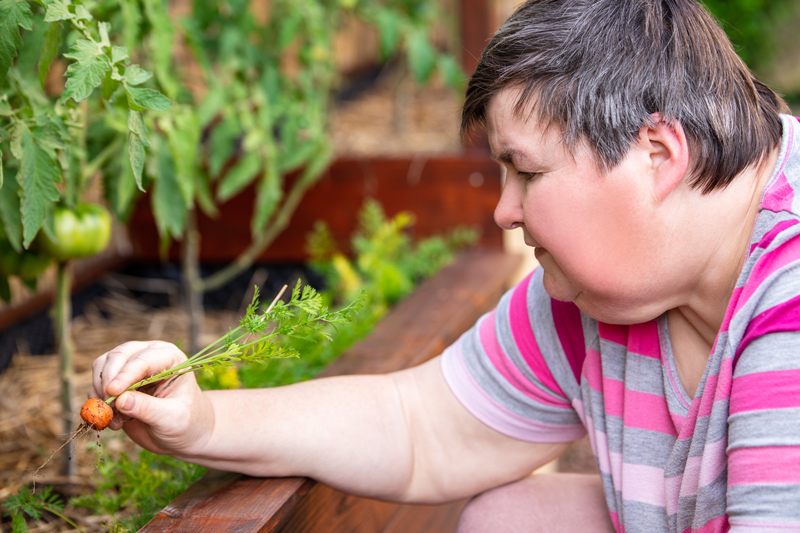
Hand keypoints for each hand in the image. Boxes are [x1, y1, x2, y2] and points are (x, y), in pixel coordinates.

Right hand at [91, 341, 213, 457]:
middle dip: (108, 381)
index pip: (144, 359)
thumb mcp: (172, 419)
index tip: (112, 392)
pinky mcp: (117, 382)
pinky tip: (111, 420)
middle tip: (108, 407)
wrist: (184, 435)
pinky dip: (96, 401)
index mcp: (170, 358)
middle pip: (118, 356)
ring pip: (102, 366)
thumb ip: (148, 408)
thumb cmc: (186, 423)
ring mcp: (131, 367)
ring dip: (100, 392)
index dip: (125, 374)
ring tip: (113, 417)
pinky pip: (96, 384)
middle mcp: (149, 355)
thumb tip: (120, 400)